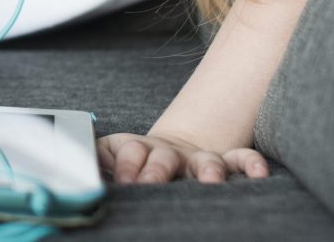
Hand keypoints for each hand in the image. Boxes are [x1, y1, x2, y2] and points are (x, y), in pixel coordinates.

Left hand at [97, 131, 270, 184]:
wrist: (175, 149)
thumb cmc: (138, 161)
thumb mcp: (112, 156)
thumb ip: (95, 159)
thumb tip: (73, 166)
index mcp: (139, 151)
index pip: (129, 152)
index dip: (126, 165)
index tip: (123, 183)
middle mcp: (170, 155)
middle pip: (163, 159)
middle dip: (157, 172)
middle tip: (152, 185)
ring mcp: (199, 160)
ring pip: (207, 161)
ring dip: (209, 170)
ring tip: (212, 182)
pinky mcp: (226, 164)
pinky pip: (242, 160)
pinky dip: (252, 164)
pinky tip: (260, 175)